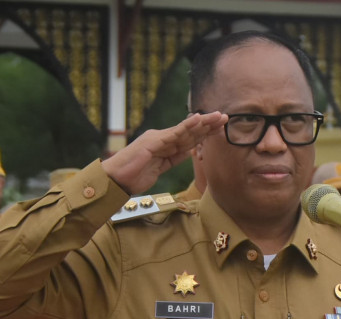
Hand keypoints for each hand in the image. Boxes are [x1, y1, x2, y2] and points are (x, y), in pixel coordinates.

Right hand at [103, 112, 227, 194]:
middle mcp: (162, 138)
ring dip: (203, 123)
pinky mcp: (153, 142)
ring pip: (185, 130)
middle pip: (189, 131)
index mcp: (164, 145)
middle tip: (225, 117)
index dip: (204, 133)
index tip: (220, 128)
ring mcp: (157, 138)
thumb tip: (188, 152)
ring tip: (218, 116)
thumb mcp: (160, 168)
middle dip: (208, 125)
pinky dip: (187, 126)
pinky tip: (198, 119)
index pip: (188, 138)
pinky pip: (174, 133)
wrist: (116, 179)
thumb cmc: (134, 176)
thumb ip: (173, 159)